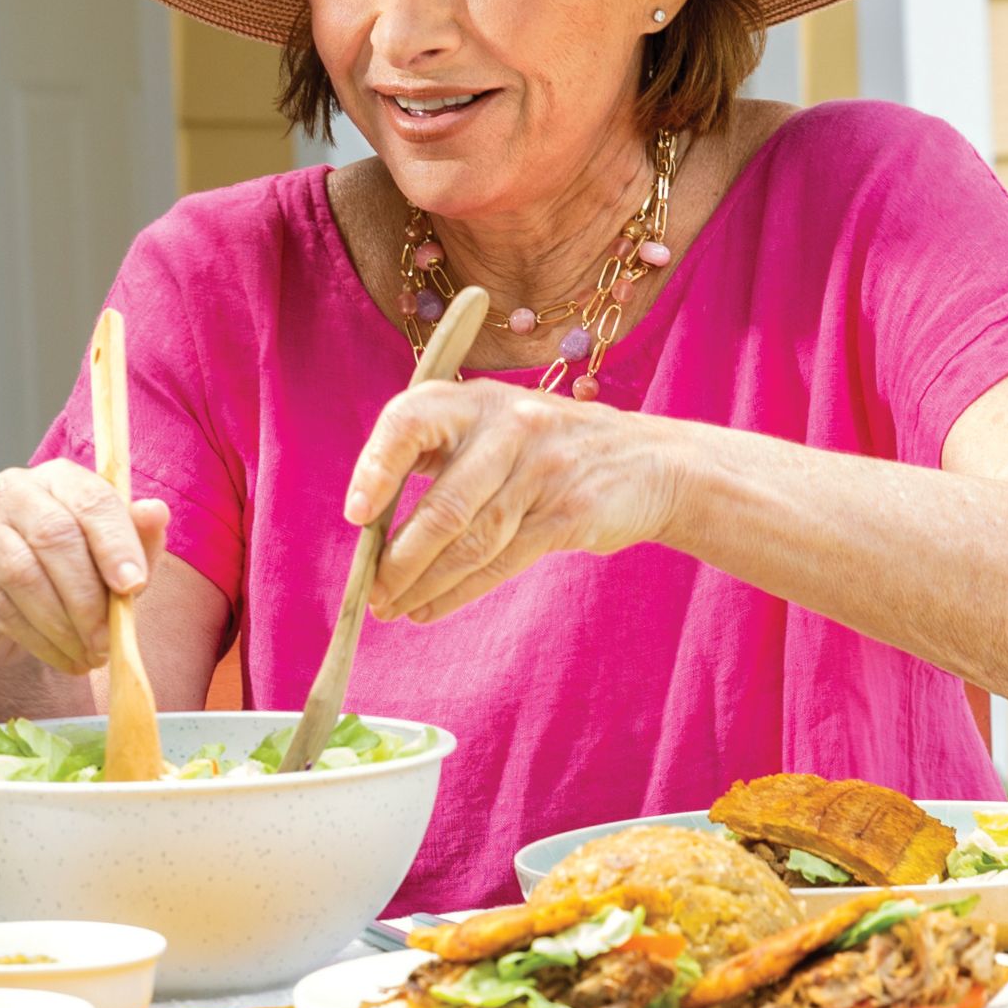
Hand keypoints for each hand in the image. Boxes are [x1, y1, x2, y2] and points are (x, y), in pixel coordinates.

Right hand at [0, 459, 174, 675]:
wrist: (17, 602)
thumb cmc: (77, 567)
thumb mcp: (116, 553)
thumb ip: (139, 536)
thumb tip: (155, 511)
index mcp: (60, 477)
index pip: (90, 499)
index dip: (114, 542)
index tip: (134, 586)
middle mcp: (15, 493)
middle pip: (53, 536)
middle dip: (87, 595)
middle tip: (110, 639)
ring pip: (23, 575)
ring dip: (63, 624)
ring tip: (91, 655)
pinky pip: (3, 609)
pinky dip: (41, 641)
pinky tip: (66, 657)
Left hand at [344, 381, 681, 625]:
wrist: (652, 462)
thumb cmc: (552, 450)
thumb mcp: (500, 427)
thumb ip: (445, 456)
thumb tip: (372, 520)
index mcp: (477, 400)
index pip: (411, 421)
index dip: (377, 466)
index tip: (356, 513)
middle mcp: (509, 426)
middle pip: (442, 502)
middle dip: (398, 558)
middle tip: (371, 592)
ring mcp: (544, 469)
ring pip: (470, 539)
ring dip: (424, 582)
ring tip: (395, 608)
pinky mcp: (570, 513)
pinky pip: (502, 560)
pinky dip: (460, 590)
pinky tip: (432, 607)